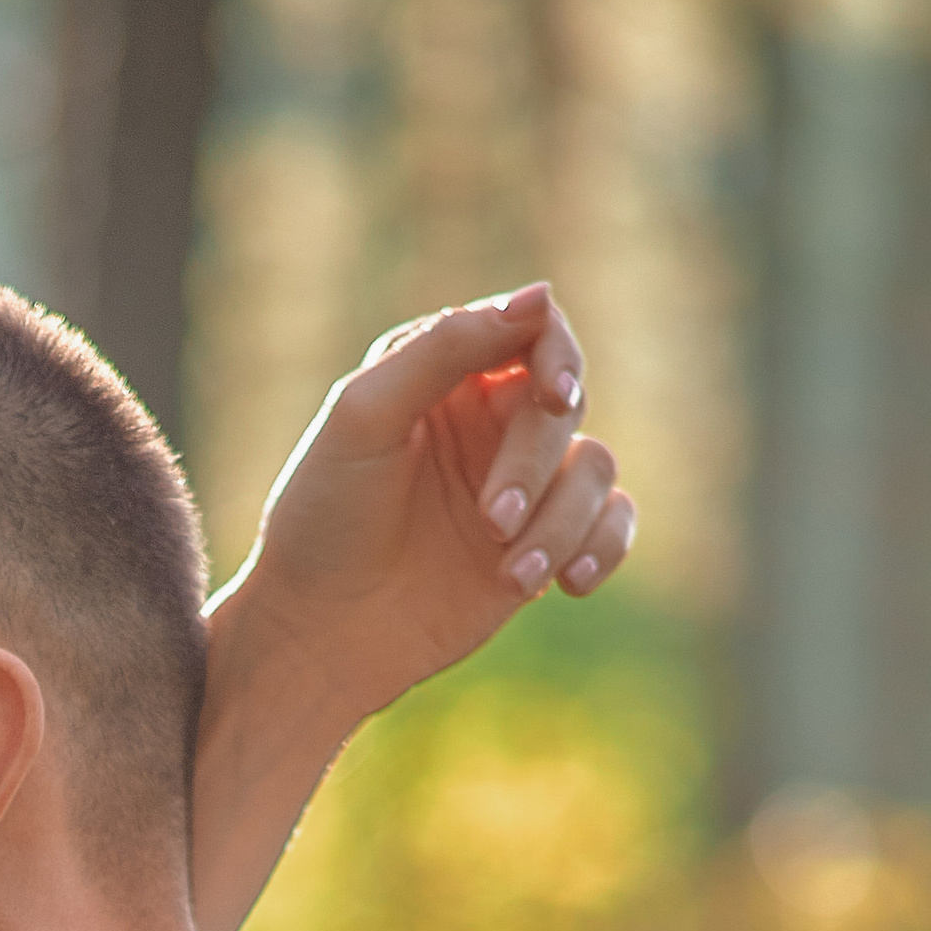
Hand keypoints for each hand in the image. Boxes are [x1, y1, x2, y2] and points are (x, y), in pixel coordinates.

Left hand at [226, 285, 635, 720]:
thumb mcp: (364, 417)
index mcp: (447, 373)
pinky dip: (604, 547)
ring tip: (514, 575)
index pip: (532, 330)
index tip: (554, 397)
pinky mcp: (542, 544)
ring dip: (563, 521)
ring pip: (594, 468)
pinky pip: (613, 523)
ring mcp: (523, 485)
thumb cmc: (324, 520)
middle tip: (490, 522)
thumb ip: (443, 347)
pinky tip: (566, 582)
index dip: (556, 354)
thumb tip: (541, 296)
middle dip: (534, 463)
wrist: (318, 634)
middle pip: (564, 405)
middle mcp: (491, 421)